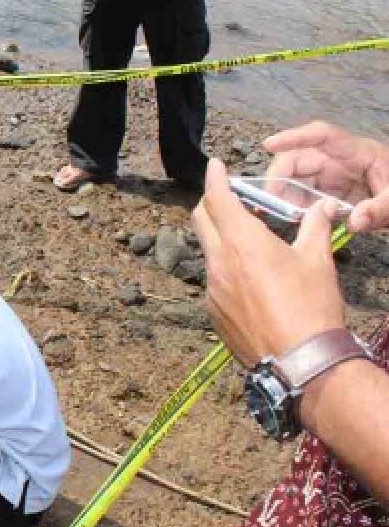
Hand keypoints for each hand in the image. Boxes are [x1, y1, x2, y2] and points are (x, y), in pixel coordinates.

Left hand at [192, 159, 346, 367]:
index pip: (218, 199)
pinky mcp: (213, 310)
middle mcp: (219, 262)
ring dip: (221, 238)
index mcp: (242, 242)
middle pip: (202, 220)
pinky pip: (213, 279)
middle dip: (212, 203)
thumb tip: (323, 206)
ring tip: (248, 241)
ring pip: (208, 250)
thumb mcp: (318, 261)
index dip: (215, 178)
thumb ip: (315, 227)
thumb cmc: (312, 307)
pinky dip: (226, 268)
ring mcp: (212, 288)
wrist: (300, 361)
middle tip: (230, 198)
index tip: (216, 165)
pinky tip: (250, 278)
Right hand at [264, 121, 388, 232]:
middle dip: (281, 177)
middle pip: (300, 159)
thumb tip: (355, 221)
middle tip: (273, 202)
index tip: (269, 145)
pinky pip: (306, 195)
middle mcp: (341, 161)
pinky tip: (301, 219)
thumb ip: (379, 210)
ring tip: (291, 215)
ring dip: (287, 196)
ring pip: (299, 178)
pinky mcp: (332, 192)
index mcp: (359, 152)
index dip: (293, 137)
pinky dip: (298, 206)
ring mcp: (335, 176)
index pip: (321, 136)